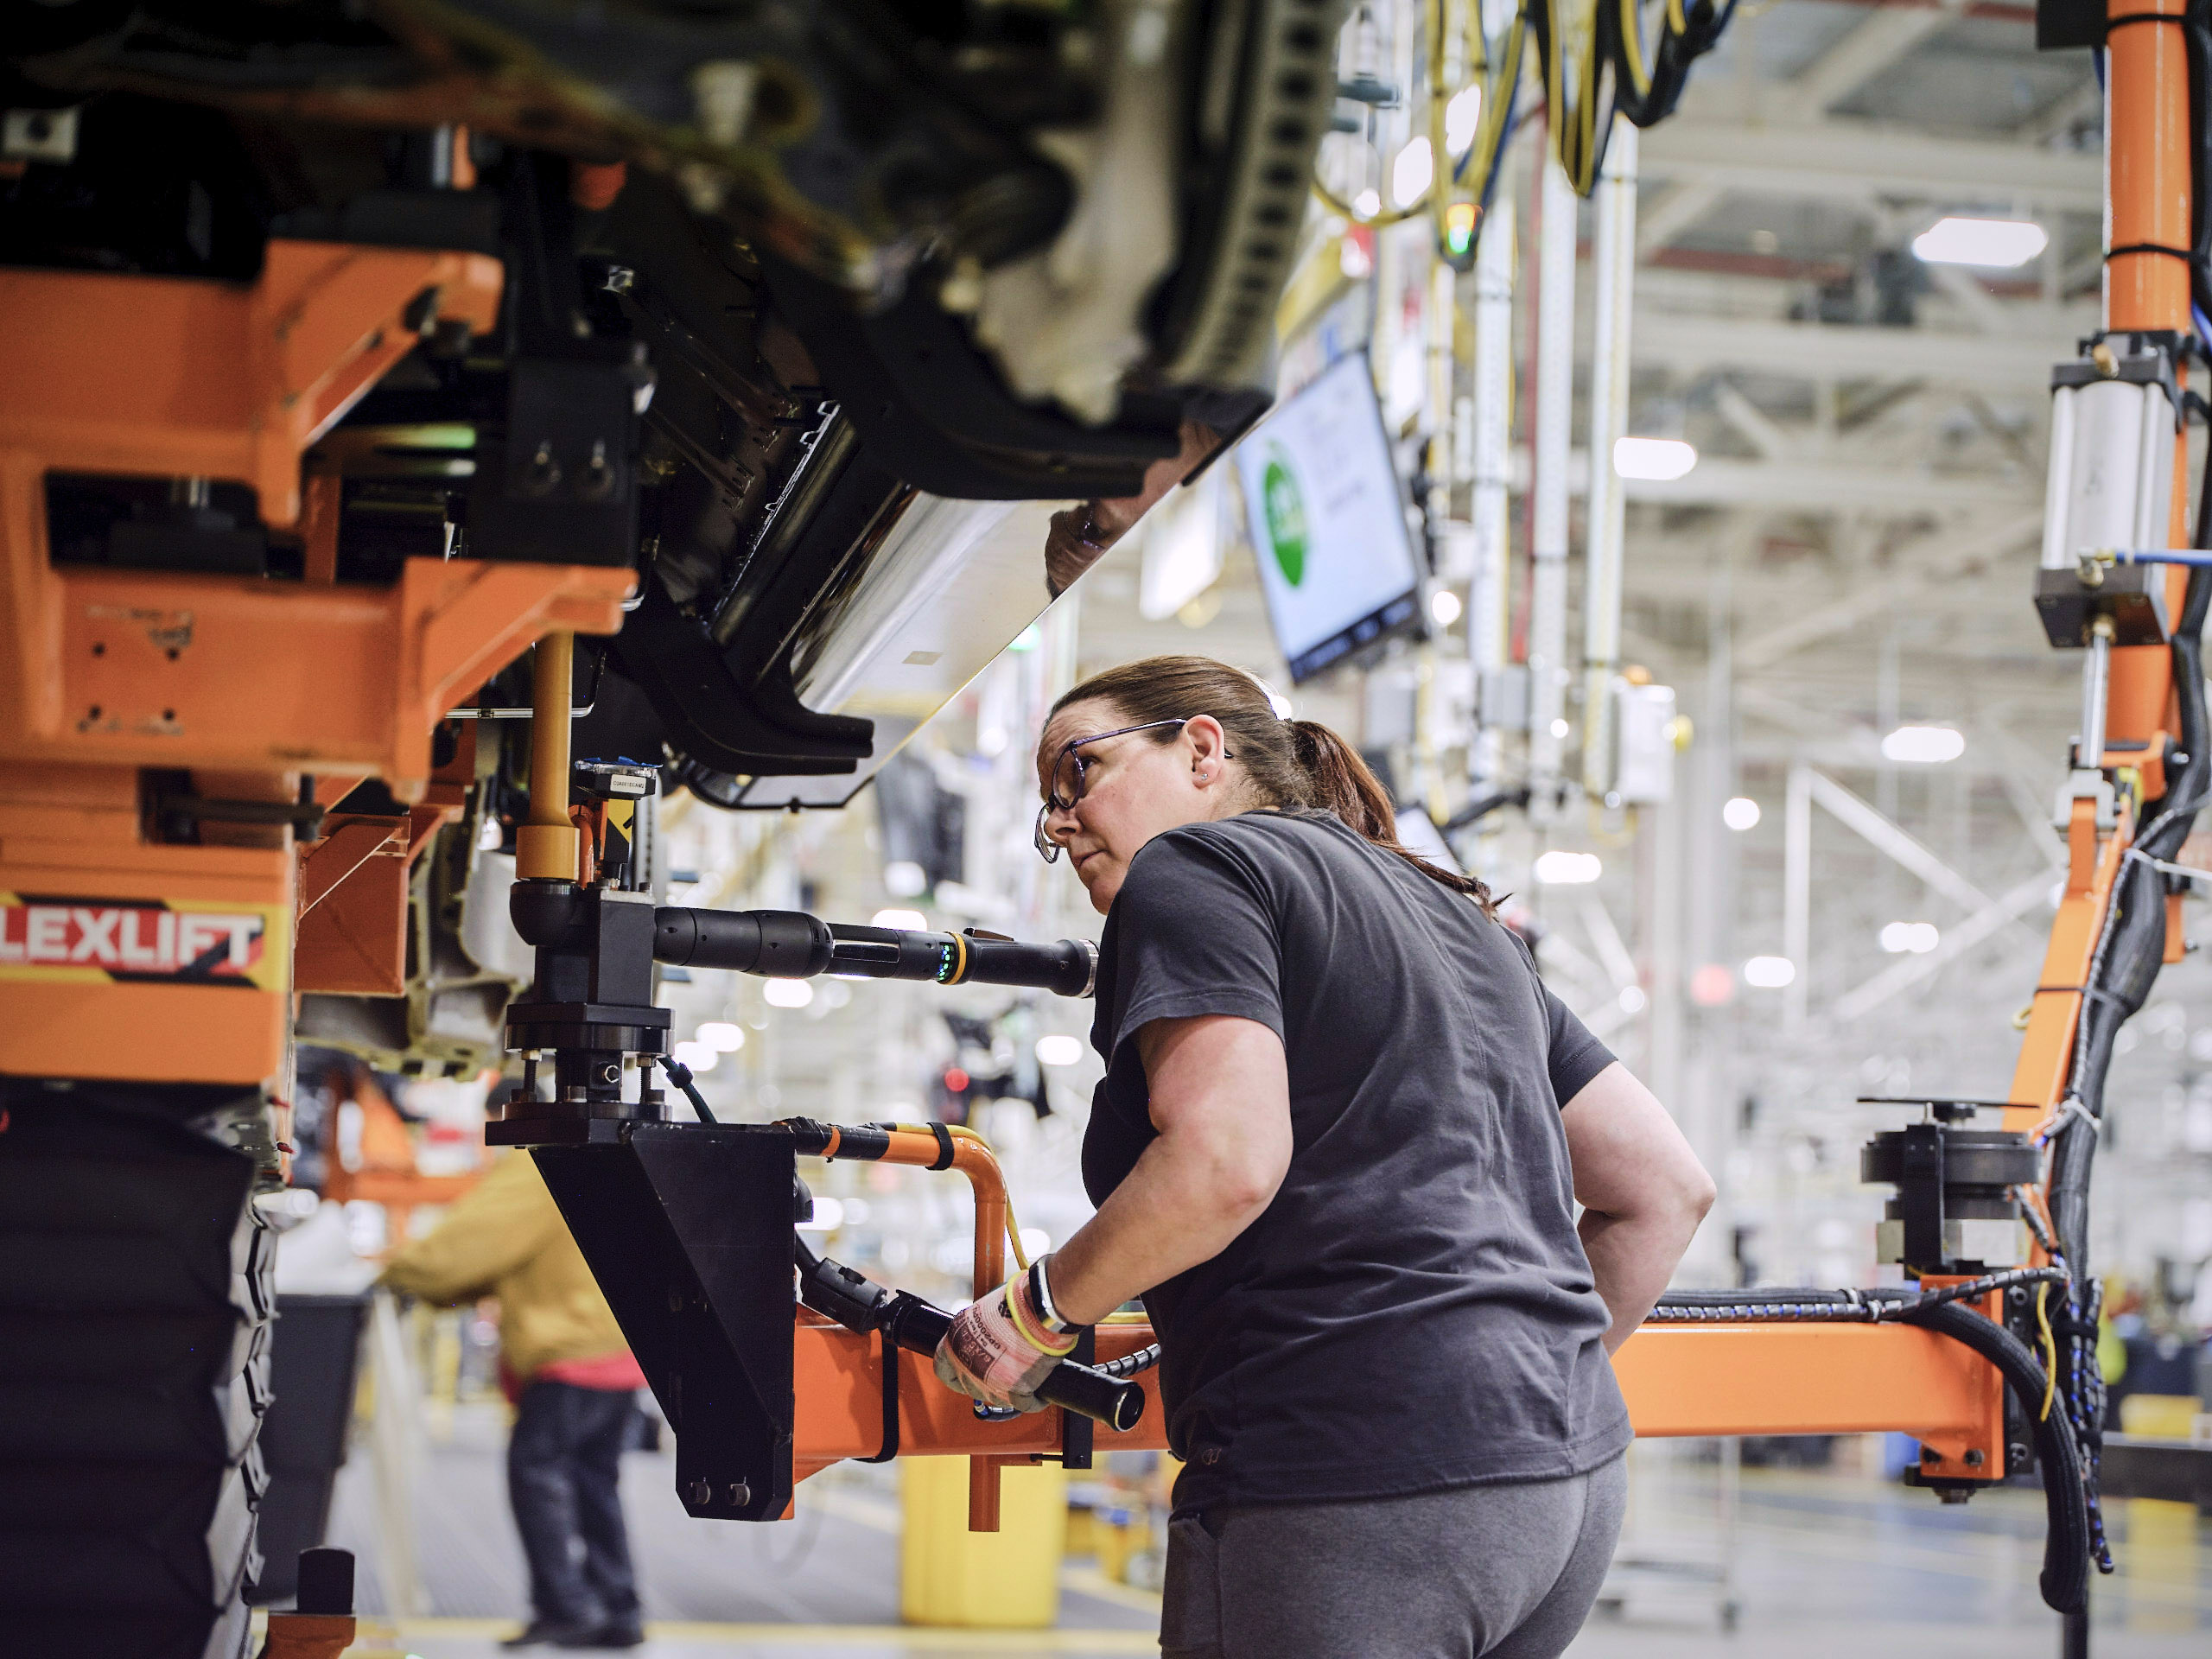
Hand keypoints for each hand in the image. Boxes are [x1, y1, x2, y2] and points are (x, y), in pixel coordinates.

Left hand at [933, 1257, 1079, 1411]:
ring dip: (1007, 1391)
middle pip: (970, 1387)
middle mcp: (969, 1366)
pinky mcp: (1017, 1391)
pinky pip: (1025, 1403)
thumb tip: (986, 1336)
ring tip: (1022, 1377)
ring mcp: (992, 1382)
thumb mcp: (984, 1311)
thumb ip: (978, 1330)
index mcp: (956, 1343)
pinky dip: (1034, 1399)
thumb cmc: (1014, 1302)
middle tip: (1000, 1372)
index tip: (963, 1374)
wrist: (1039, 1308)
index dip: (954, 1374)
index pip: (943, 1370)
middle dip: (984, 1382)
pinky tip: (1038, 1393)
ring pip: (996, 1398)